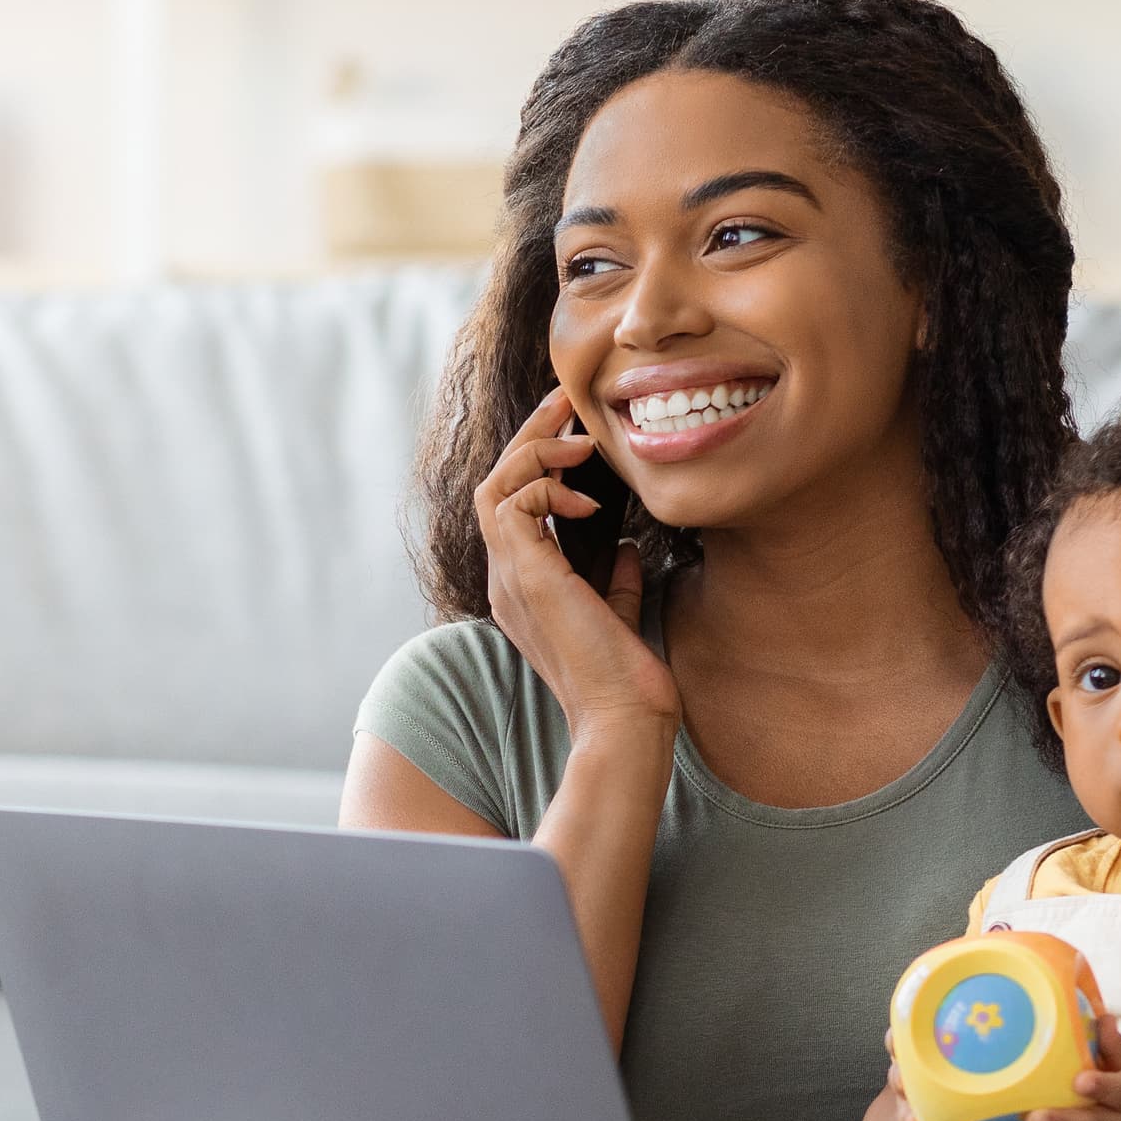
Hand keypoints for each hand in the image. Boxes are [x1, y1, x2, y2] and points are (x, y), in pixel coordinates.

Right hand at [473, 389, 674, 743]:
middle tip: (565, 402)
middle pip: (494, 486)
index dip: (536, 461)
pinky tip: (588, 499)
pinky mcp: (525, 576)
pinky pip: (512, 503)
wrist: (623, 717)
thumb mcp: (619, 613)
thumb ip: (616, 580)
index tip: (574, 431)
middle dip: (529, 437)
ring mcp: (509, 578)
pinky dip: (547, 487)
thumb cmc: (625, 677)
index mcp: (523, 587)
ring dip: (535, 453)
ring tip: (579, 443)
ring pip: (494, 486)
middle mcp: (506, 580)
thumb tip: (627, 546)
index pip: (511, 507)